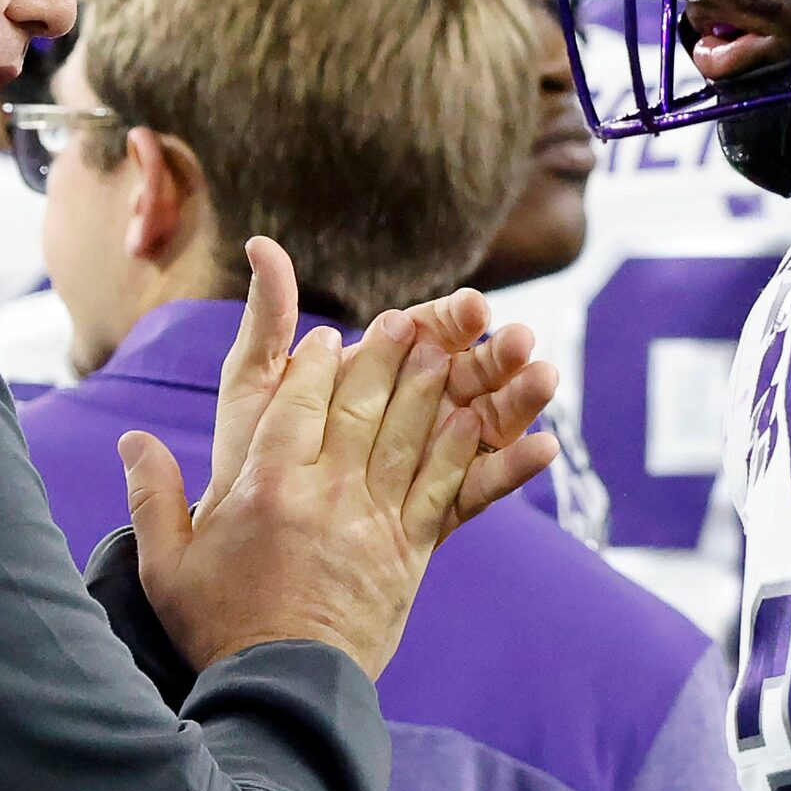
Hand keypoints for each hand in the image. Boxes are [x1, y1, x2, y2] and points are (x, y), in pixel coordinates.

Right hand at [121, 291, 533, 678]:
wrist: (284, 693)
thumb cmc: (219, 629)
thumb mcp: (166, 565)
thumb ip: (151, 496)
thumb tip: (130, 439)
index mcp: (265, 487)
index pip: (296, 402)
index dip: (314, 363)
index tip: (326, 337)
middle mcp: (325, 493)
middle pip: (361, 405)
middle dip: (382, 356)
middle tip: (401, 320)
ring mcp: (373, 521)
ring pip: (408, 435)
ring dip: (427, 386)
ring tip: (442, 348)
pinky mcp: (410, 552)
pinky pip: (442, 486)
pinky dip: (460, 448)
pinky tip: (472, 418)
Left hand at [202, 238, 558, 527]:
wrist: (244, 546)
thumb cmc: (244, 455)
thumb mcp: (253, 383)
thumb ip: (268, 318)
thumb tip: (260, 243)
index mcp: (375, 369)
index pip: (424, 330)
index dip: (451, 318)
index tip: (473, 307)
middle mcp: (410, 407)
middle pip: (466, 372)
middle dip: (495, 354)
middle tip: (520, 341)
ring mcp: (429, 457)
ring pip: (485, 422)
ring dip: (519, 399)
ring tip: (545, 379)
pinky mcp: (438, 508)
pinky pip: (481, 486)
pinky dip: (513, 468)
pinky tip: (546, 449)